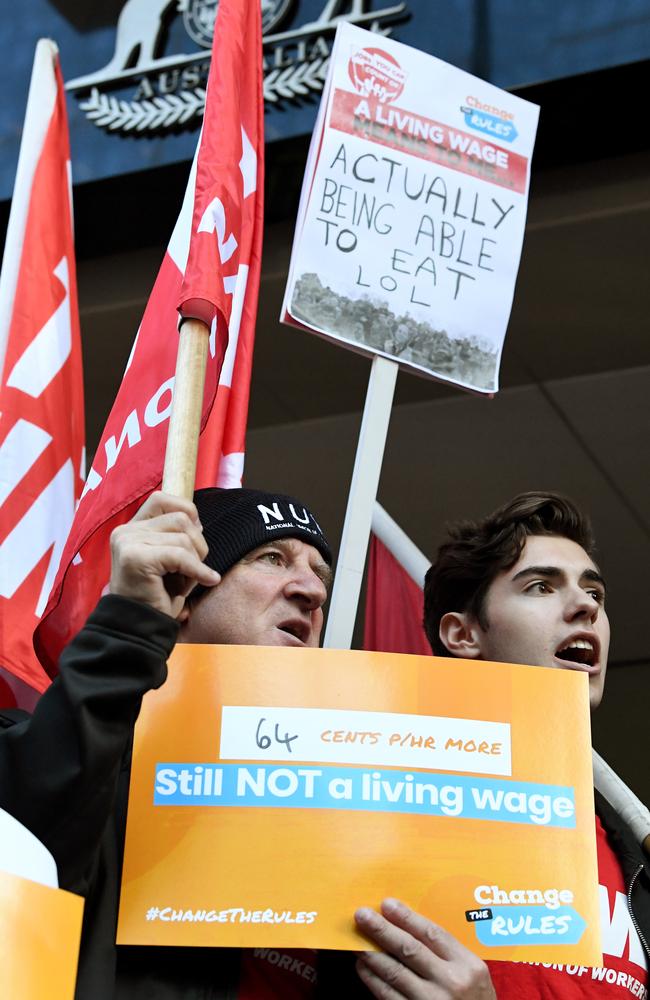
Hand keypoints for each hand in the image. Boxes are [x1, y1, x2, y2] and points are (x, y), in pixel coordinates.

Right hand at [109, 491, 219, 618]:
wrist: (138, 629)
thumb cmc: (156, 596)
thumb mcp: (169, 560)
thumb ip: (177, 536)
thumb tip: (198, 521)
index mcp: (131, 528)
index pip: (162, 499)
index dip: (186, 512)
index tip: (195, 538)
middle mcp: (125, 531)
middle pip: (180, 518)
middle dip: (198, 544)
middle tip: (194, 568)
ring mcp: (128, 542)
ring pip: (184, 537)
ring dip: (196, 560)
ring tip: (187, 579)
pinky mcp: (135, 557)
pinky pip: (181, 555)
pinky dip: (198, 570)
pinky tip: (207, 580)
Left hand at [354, 898, 494, 999]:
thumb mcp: (473, 974)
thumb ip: (448, 953)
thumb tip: (408, 926)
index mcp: (468, 965)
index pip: (432, 933)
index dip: (407, 917)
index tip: (386, 904)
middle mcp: (451, 982)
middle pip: (410, 949)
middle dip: (382, 930)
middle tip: (362, 914)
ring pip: (395, 973)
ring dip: (372, 955)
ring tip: (357, 941)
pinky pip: (389, 996)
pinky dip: (373, 981)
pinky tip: (363, 968)